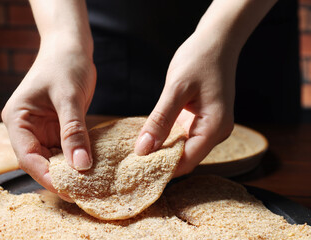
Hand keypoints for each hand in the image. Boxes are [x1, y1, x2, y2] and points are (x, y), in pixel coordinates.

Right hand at [2, 44, 95, 197]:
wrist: (71, 48)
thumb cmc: (65, 64)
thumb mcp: (69, 97)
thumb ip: (73, 131)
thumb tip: (81, 165)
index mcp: (18, 119)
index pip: (27, 156)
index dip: (46, 175)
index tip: (68, 190)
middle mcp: (27, 128)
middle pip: (39, 161)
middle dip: (59, 177)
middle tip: (81, 193)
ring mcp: (42, 129)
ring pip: (53, 158)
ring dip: (69, 171)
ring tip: (89, 185)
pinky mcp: (57, 128)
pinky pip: (65, 149)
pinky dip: (76, 158)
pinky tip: (91, 168)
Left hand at [135, 32, 235, 176]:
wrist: (217, 40)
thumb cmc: (200, 59)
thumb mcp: (177, 89)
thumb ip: (160, 120)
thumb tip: (143, 149)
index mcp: (215, 127)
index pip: (187, 161)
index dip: (162, 168)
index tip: (137, 169)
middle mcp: (216, 132)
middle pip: (186, 158)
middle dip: (160, 162)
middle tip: (133, 162)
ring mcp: (210, 126)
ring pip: (184, 148)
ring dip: (163, 150)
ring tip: (138, 151)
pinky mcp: (203, 119)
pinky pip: (184, 136)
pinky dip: (168, 138)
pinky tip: (151, 136)